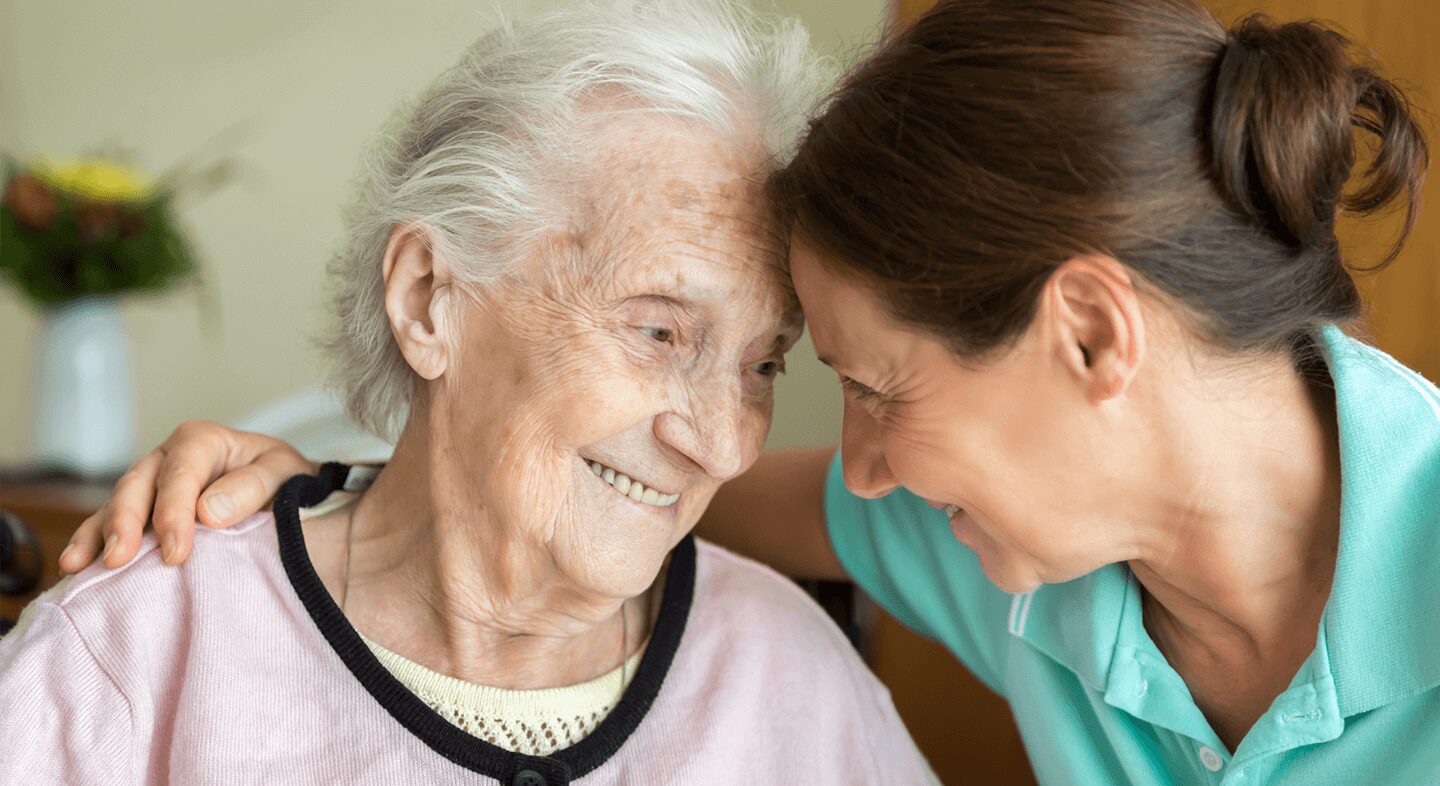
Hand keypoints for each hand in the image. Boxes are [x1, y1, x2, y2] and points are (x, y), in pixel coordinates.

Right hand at [60, 420, 317, 572]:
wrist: (288, 493)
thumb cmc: (286, 481)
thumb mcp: (284, 473)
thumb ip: (252, 487)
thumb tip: (209, 513)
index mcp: (202, 441)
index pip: (181, 474)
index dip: (174, 512)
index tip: (177, 553)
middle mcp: (167, 458)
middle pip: (137, 486)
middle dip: (125, 523)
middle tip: (119, 559)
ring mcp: (149, 485)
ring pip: (116, 505)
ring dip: (98, 535)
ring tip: (80, 565)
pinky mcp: (141, 512)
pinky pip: (109, 525)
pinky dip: (92, 543)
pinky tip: (75, 566)